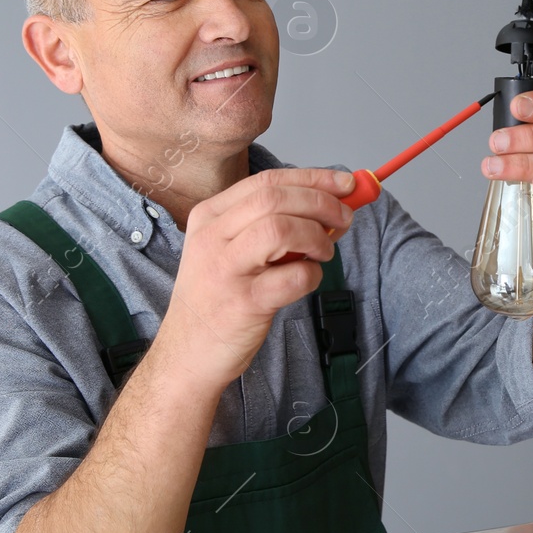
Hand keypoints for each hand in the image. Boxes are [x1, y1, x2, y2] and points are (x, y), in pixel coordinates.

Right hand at [157, 167, 356, 390]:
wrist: (186, 354)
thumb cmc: (217, 299)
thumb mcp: (229, 251)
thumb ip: (271, 225)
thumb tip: (331, 206)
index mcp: (210, 216)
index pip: (267, 180)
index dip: (313, 178)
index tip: (346, 184)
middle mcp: (212, 238)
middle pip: (275, 198)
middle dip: (321, 203)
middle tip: (344, 218)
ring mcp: (225, 270)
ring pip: (281, 228)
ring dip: (317, 236)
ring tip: (323, 252)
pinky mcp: (243, 304)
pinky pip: (293, 277)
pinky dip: (312, 275)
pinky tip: (307, 280)